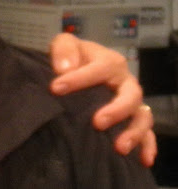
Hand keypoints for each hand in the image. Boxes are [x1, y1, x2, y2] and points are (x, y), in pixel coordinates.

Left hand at [49, 32, 155, 166]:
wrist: (78, 65)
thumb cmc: (73, 56)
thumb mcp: (64, 44)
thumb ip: (63, 49)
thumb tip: (63, 68)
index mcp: (110, 62)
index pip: (99, 70)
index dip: (78, 79)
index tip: (55, 89)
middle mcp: (125, 82)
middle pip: (131, 96)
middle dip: (116, 110)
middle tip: (97, 123)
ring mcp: (132, 102)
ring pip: (142, 116)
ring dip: (133, 132)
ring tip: (119, 147)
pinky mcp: (133, 118)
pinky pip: (148, 133)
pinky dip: (148, 146)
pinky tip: (143, 159)